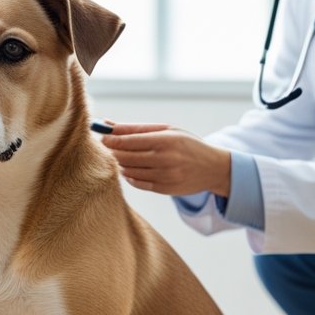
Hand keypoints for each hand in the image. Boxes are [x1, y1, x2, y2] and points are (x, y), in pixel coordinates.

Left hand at [100, 122, 231, 196]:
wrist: (212, 167)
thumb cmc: (186, 144)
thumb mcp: (166, 130)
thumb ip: (135, 128)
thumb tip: (106, 125)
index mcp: (164, 140)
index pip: (126, 141)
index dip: (109, 139)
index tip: (101, 136)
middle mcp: (164, 159)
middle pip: (124, 157)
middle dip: (112, 151)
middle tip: (107, 146)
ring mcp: (164, 176)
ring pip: (128, 171)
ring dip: (120, 163)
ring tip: (122, 155)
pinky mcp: (164, 189)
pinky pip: (137, 183)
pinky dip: (129, 175)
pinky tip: (131, 168)